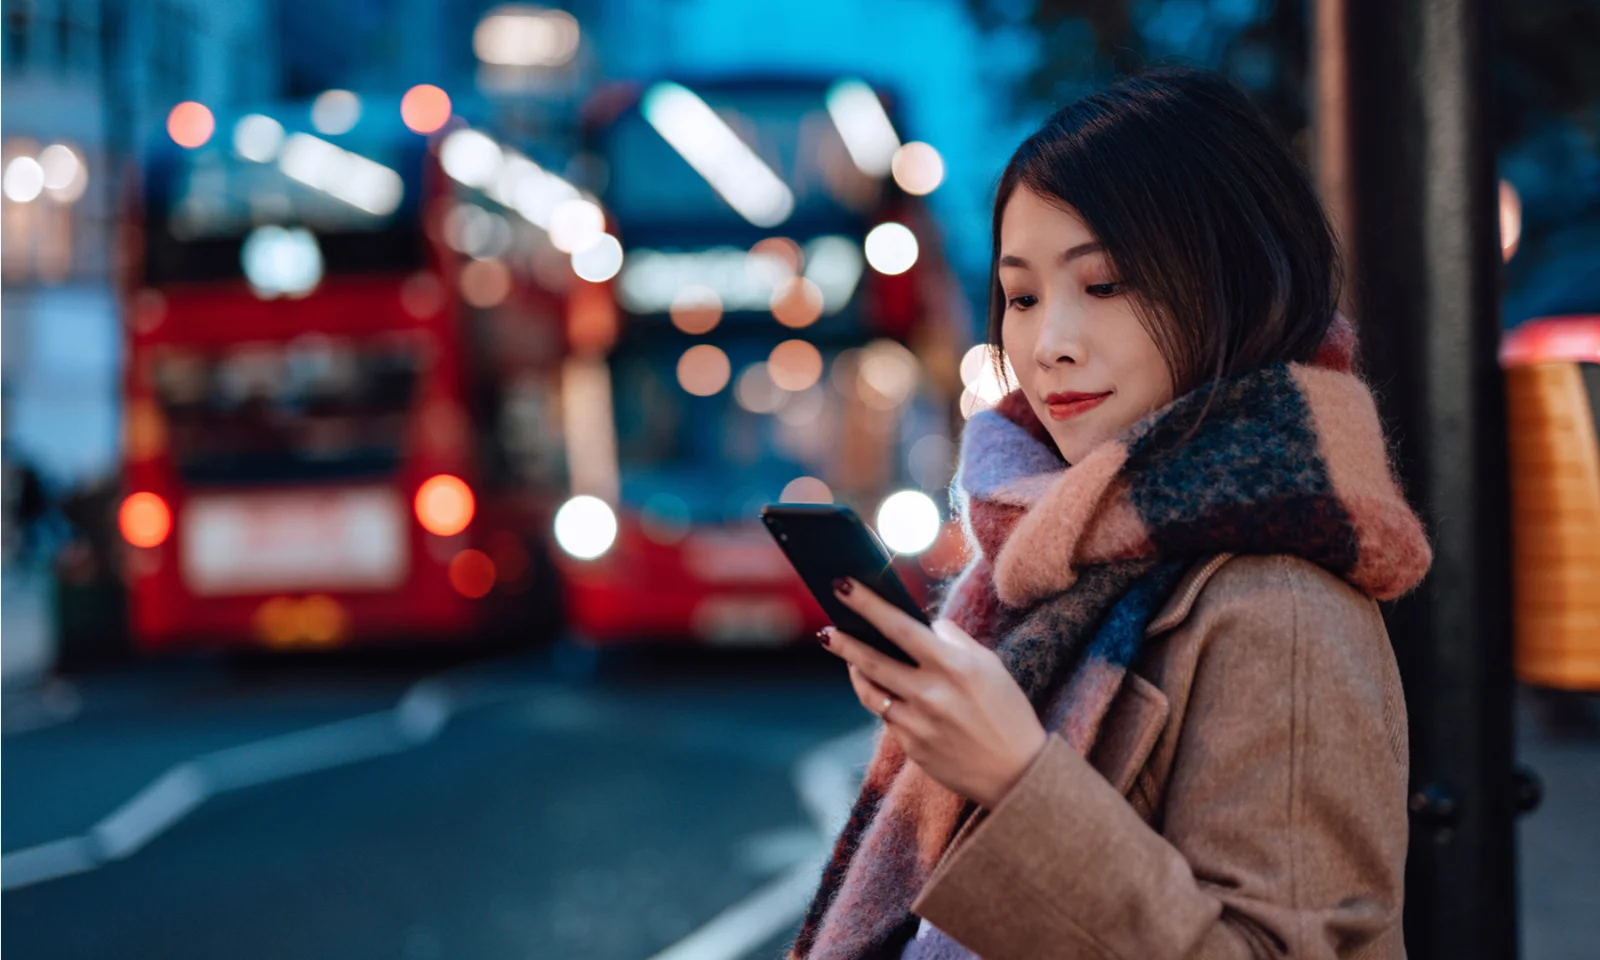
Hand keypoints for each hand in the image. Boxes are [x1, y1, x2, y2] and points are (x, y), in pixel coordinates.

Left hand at [818, 577, 1049, 809]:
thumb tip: (926, 624)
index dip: (867, 604)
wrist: (1018, 774)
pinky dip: (881, 699)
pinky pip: (886, 717)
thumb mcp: (991, 666)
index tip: (842, 586)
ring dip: (854, 671)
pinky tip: (879, 689)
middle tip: (825, 630)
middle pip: (871, 661)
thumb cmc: (1007, 712)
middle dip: (843, 641)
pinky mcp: (911, 747)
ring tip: (847, 657)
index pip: (900, 626)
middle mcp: (931, 693)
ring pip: (870, 691)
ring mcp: (917, 723)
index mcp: (953, 666)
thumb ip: (955, 641)